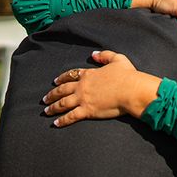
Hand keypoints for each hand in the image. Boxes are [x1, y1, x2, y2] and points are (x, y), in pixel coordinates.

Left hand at [42, 50, 161, 126]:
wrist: (131, 90)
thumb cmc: (127, 75)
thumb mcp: (118, 59)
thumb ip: (104, 55)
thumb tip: (93, 54)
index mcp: (89, 74)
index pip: (71, 75)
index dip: (62, 78)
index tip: (55, 81)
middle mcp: (83, 86)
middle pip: (63, 90)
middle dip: (52, 94)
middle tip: (45, 98)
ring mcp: (83, 99)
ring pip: (63, 103)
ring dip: (53, 107)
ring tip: (46, 111)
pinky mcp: (87, 111)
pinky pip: (71, 116)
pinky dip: (63, 120)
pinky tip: (56, 123)